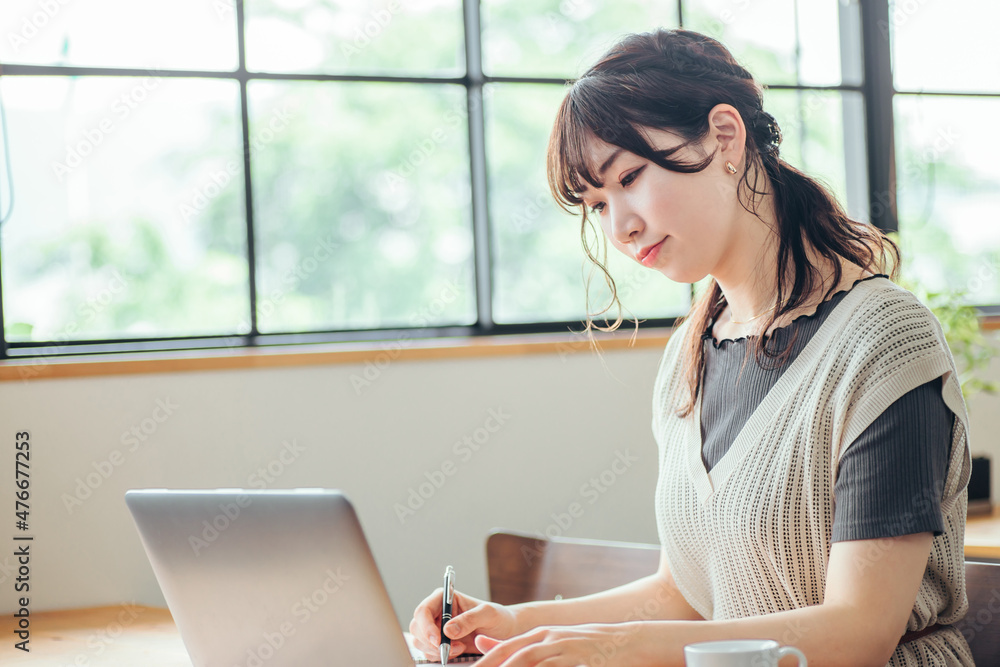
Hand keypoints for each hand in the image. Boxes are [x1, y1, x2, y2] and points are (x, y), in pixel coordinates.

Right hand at [409, 588, 520, 658]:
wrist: (504, 632)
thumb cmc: (498, 617)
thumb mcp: (488, 614)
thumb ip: (470, 619)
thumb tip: (448, 630)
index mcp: (445, 598)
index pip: (424, 610)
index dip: (426, 626)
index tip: (438, 640)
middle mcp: (437, 611)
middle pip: (418, 627)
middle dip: (431, 641)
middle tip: (449, 648)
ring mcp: (437, 627)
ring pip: (420, 641)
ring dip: (436, 649)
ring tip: (459, 648)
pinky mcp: (440, 641)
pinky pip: (429, 651)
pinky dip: (439, 655)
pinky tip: (457, 651)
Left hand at [470, 622, 647, 666]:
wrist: (628, 642)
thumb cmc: (590, 649)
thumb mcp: (555, 644)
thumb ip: (523, 647)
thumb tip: (484, 645)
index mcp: (541, 635)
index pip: (504, 648)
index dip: (485, 661)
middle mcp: (549, 637)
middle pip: (511, 653)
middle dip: (490, 666)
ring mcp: (563, 646)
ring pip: (528, 659)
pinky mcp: (578, 656)